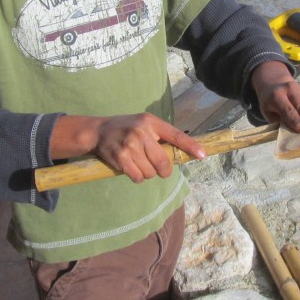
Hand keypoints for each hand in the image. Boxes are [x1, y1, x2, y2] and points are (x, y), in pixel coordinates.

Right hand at [50, 112, 204, 183]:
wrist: (97, 131)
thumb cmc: (125, 128)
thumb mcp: (144, 124)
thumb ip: (160, 136)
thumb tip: (181, 154)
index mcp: (151, 122)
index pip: (175, 135)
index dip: (190, 146)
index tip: (202, 155)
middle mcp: (142, 132)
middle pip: (164, 163)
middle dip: (163, 171)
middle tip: (158, 169)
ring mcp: (130, 145)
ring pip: (150, 173)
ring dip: (147, 174)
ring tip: (138, 164)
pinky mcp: (120, 158)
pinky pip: (138, 177)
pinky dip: (137, 177)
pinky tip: (130, 168)